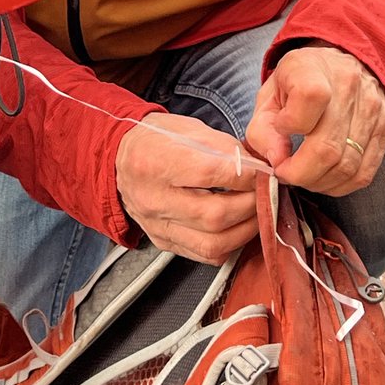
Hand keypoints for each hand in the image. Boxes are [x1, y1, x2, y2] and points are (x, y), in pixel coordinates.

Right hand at [116, 113, 257, 263]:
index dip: (247, 175)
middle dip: (251, 205)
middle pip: (214, 214)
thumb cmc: (154, 139)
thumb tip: (257, 168)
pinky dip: (230, 244)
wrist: (118, 158)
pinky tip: (238, 227)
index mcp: (154, 160)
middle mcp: (152, 198)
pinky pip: (205, 255)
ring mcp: (156, 224)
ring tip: (257, 212)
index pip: (210, 173)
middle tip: (267, 194)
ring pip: (213, 242)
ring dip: (246, 230)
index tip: (266, 173)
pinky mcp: (162, 241)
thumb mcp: (186, 128)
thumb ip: (223, 147)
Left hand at [245, 46, 384, 195]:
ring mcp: (371, 111)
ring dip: (318, 182)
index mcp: (313, 69)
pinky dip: (339, 184)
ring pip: (347, 167)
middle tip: (284, 173)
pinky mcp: (384, 130)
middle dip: (299, 172)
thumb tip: (276, 159)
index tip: (280, 128)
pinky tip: (323, 178)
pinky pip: (363, 173)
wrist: (337, 66)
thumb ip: (262, 129)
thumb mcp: (268, 94)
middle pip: (327, 147)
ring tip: (302, 176)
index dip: (290, 123)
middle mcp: (348, 88)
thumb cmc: (297, 82)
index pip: (309, 96)